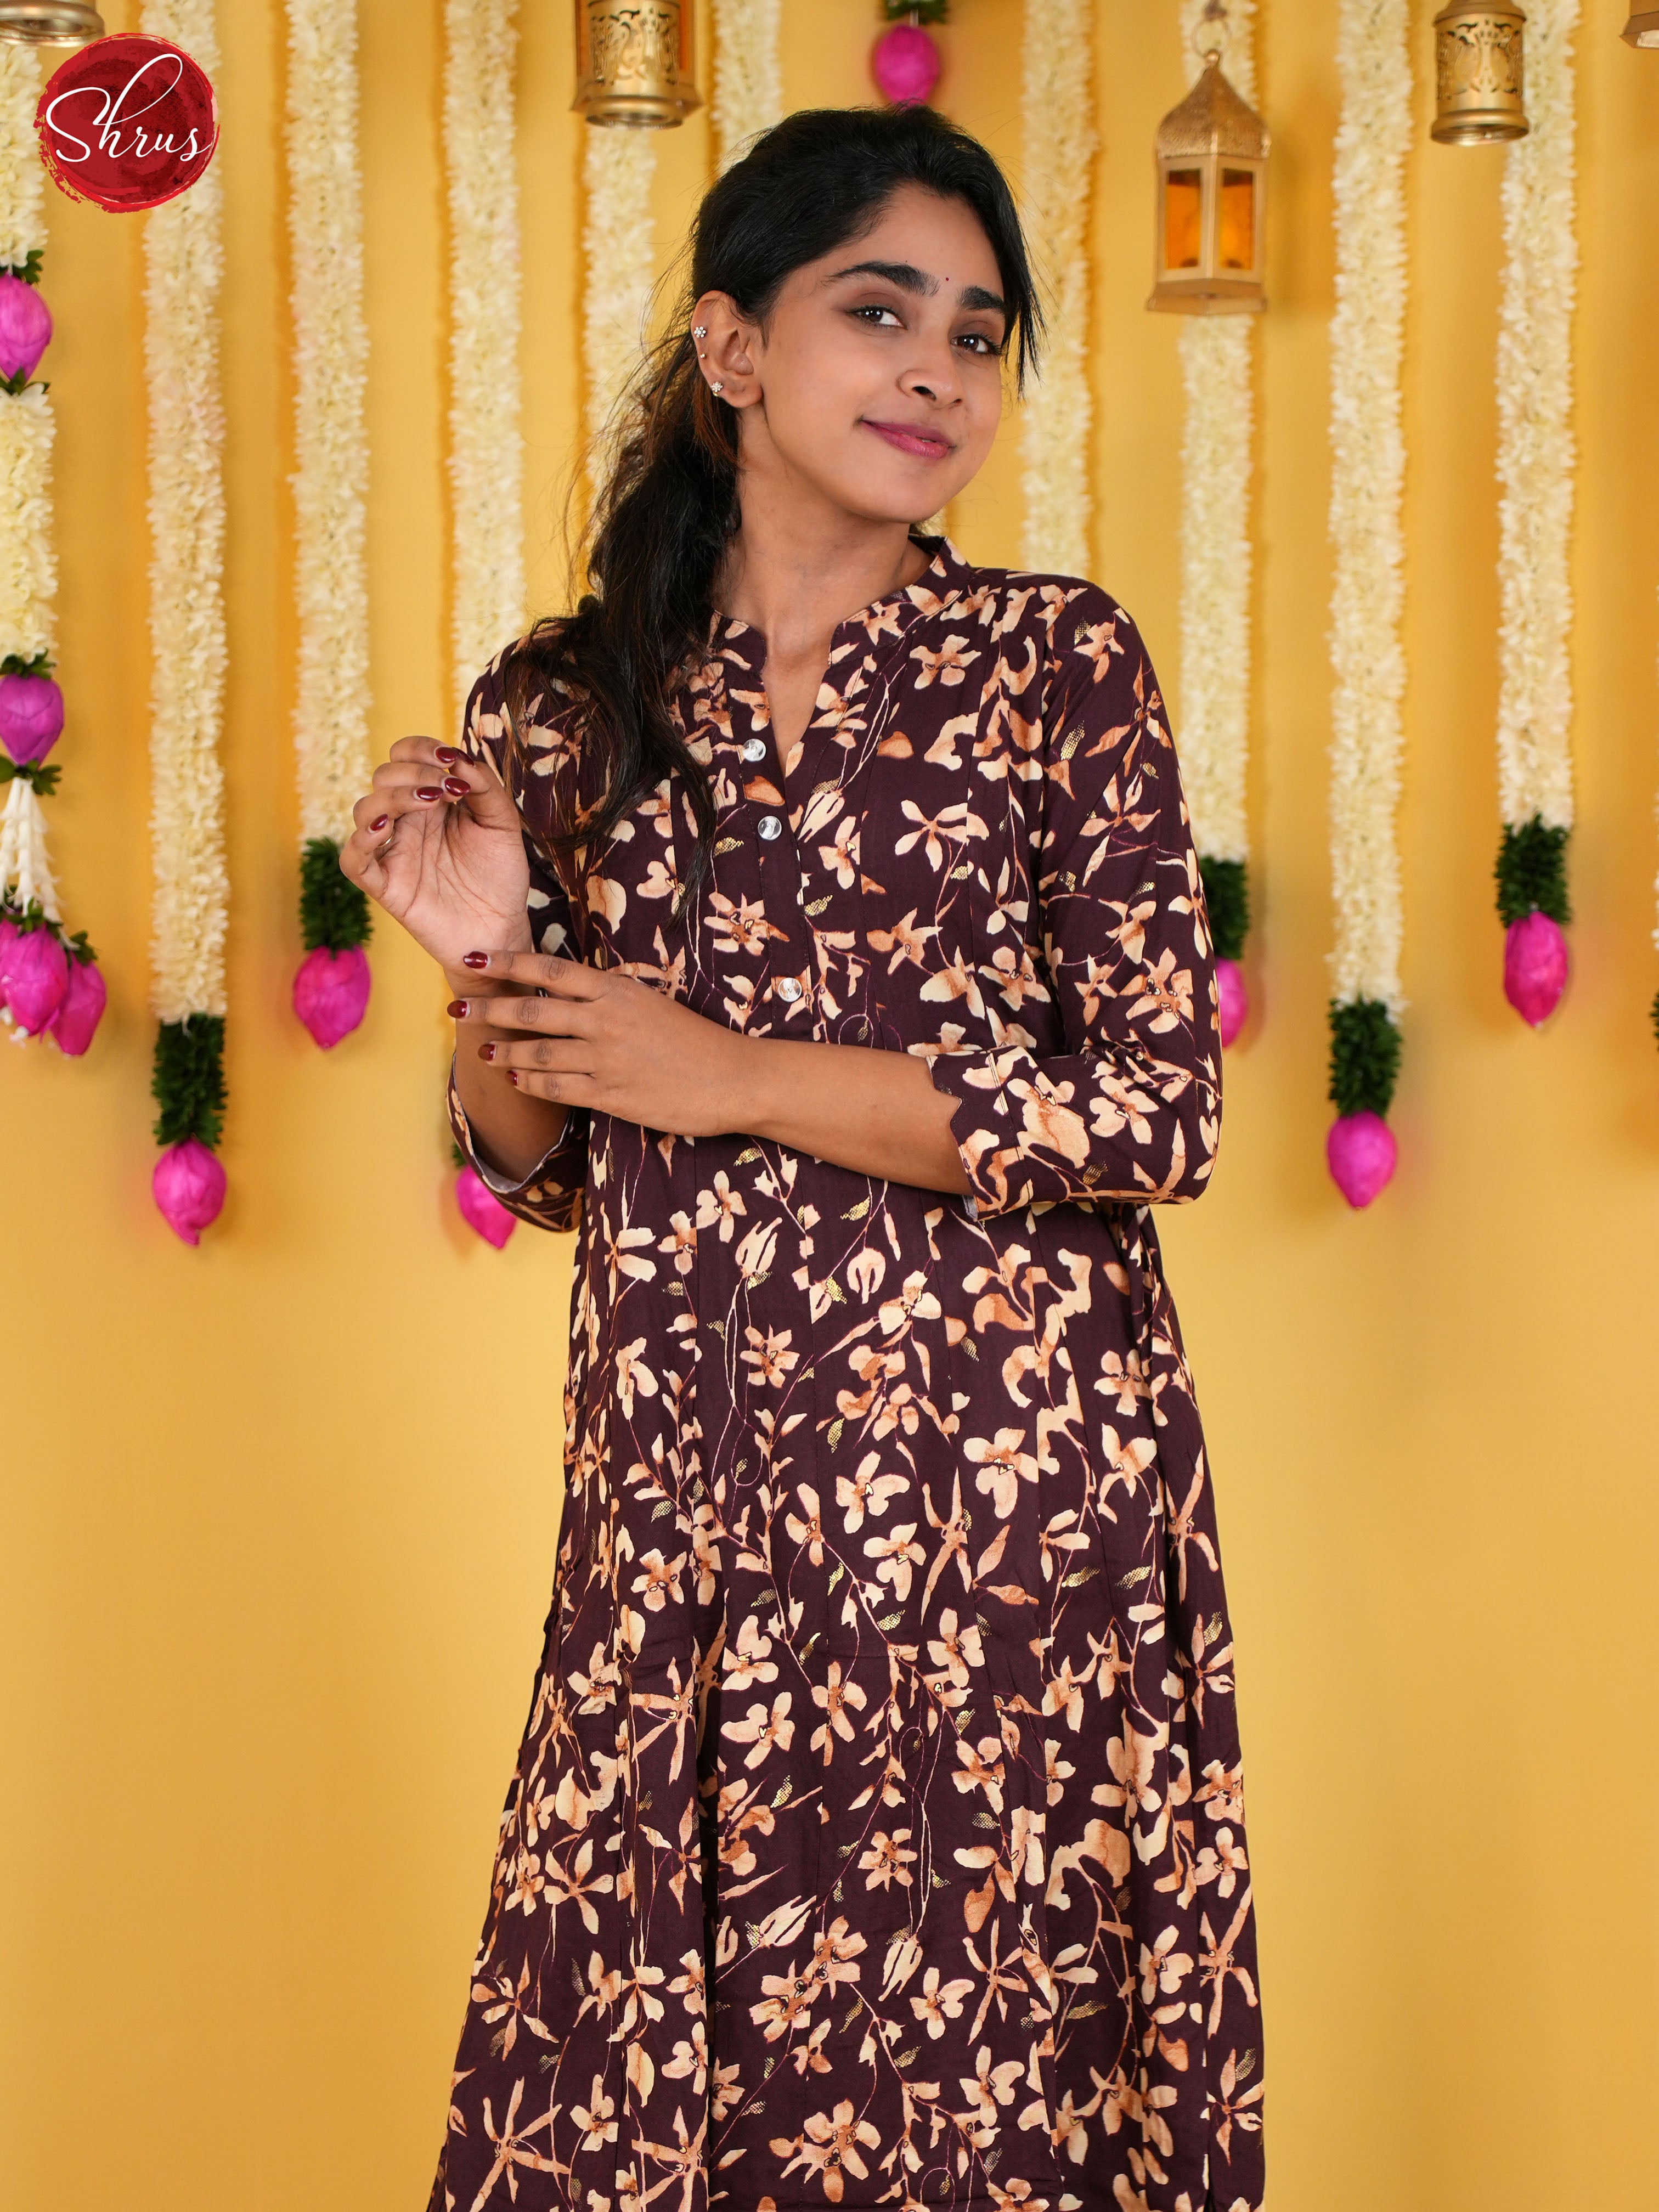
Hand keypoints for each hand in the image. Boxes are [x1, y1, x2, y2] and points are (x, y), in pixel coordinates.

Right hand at [339, 737, 532, 979]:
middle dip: (413, 772)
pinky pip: (353, 860)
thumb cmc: (500, 876)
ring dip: (393, 796)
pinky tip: (385, 829)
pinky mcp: (386, 886)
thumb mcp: (503, 824)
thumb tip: (459, 756)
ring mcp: (394, 852)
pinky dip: (360, 840)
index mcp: (432, 801)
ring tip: (429, 802)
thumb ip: (485, 787)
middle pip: (383, 776)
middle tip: (448, 789)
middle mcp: (407, 821)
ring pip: (363, 809)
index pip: (404, 757)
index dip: (419, 748)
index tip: (449, 758)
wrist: (502, 929)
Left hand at [455, 950, 970, 1195]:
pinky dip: (530, 1082)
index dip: (505, 963)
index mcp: (617, 990)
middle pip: (531, 1010)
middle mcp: (605, 1020)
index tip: (472, 958)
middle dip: (488, 1008)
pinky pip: (556, 1088)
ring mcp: (605, 1060)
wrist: (736, 1079)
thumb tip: (564, 992)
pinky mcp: (610, 1095)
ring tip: (481, 1050)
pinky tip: (515, 1077)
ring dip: (503, 1051)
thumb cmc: (695, 1039)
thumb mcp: (651, 1003)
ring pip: (537, 1052)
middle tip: (455, 1006)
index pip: (548, 970)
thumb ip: (607, 998)